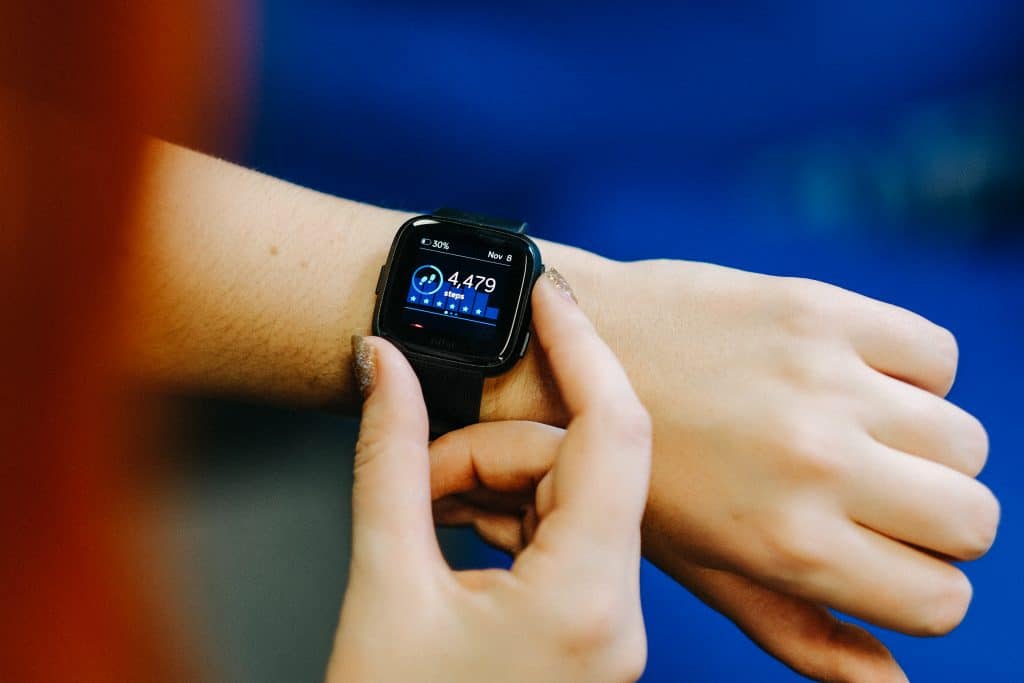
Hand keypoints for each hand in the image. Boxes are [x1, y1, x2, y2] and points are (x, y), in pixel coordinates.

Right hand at [327, 275, 651, 682]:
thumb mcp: (381, 583)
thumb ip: (388, 459)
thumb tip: (381, 365)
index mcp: (584, 602)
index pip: (614, 433)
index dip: (580, 348)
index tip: (546, 293)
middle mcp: (616, 616)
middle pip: (577, 468)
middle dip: (492, 448)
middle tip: (419, 474)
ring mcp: (605, 628)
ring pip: (568, 499)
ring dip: (494, 484)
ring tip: (425, 514)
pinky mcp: (585, 632)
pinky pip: (562, 536)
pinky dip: (506, 517)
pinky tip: (454, 533)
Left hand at [488, 258, 998, 680]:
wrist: (558, 359)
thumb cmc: (630, 474)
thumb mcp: (702, 567)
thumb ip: (797, 628)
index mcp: (785, 542)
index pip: (941, 600)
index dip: (917, 586)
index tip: (881, 557)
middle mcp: (815, 463)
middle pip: (973, 519)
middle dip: (936, 523)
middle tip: (875, 497)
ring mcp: (821, 380)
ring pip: (963, 439)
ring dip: (924, 447)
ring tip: (856, 435)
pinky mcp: (817, 309)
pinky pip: (936, 354)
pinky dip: (911, 373)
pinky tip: (849, 379)